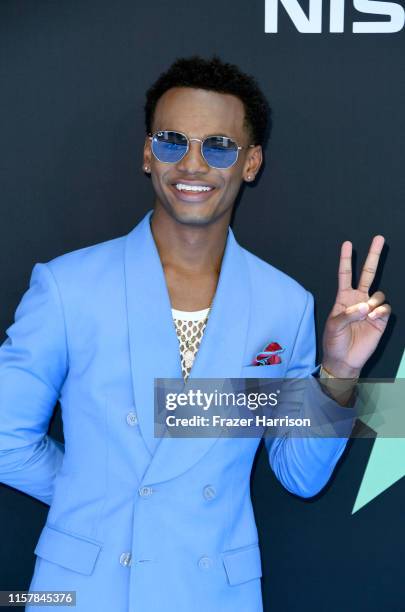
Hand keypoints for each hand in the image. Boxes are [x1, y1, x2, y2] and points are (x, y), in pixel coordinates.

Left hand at [322, 235, 390, 378]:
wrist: (345, 359)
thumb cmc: (334, 341)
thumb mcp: (333, 326)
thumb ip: (347, 314)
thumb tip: (365, 306)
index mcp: (343, 298)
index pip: (345, 274)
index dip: (346, 259)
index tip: (347, 243)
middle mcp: (358, 299)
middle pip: (367, 273)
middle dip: (373, 255)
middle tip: (379, 238)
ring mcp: (370, 308)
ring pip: (378, 293)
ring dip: (373, 301)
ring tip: (366, 314)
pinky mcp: (381, 319)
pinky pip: (384, 307)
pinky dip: (380, 311)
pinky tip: (373, 318)